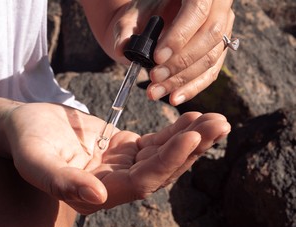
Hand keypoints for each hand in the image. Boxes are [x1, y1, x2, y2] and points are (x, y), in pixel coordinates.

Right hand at [5, 103, 229, 214]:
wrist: (24, 126)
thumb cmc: (25, 142)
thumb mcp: (35, 160)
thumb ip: (61, 182)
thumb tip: (96, 197)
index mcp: (96, 193)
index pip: (141, 182)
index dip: (168, 162)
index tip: (192, 137)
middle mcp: (114, 185)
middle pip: (161, 170)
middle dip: (192, 149)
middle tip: (220, 124)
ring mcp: (122, 167)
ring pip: (163, 156)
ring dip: (191, 139)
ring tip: (217, 120)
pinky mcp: (125, 150)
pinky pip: (156, 143)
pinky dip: (175, 131)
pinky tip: (194, 118)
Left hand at [113, 0, 234, 105]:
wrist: (149, 26)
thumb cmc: (141, 18)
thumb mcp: (130, 19)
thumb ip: (125, 31)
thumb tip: (122, 48)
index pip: (197, 9)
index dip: (180, 35)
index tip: (157, 57)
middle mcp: (217, 7)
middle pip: (209, 35)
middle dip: (180, 62)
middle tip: (154, 77)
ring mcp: (222, 30)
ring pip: (211, 58)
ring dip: (182, 80)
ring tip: (156, 91)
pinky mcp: (218, 52)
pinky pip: (210, 73)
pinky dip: (191, 88)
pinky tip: (173, 98)